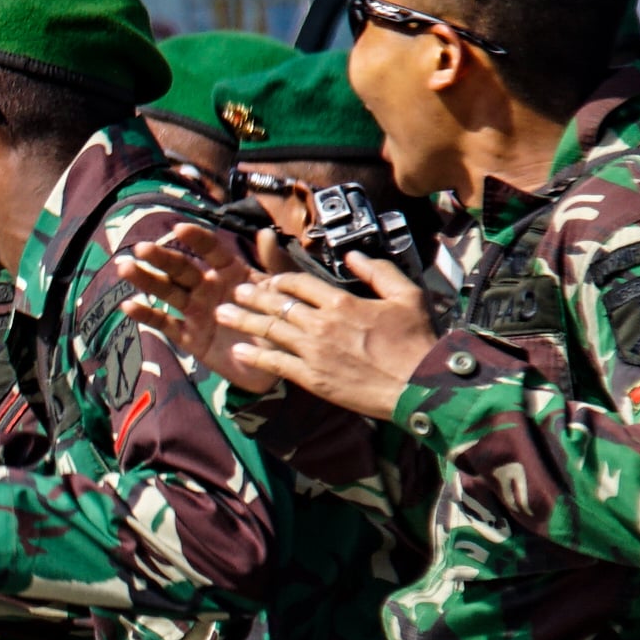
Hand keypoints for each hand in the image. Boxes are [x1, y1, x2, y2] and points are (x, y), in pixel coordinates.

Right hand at [122, 220, 277, 394]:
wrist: (276, 365)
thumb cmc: (282, 324)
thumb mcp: (282, 292)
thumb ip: (274, 264)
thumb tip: (265, 233)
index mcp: (231, 273)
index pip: (211, 251)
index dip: (196, 239)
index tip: (179, 229)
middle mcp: (209, 288)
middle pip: (182, 269)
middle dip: (161, 258)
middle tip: (141, 249)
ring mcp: (196, 312)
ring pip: (167, 291)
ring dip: (146, 280)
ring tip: (125, 268)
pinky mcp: (188, 337)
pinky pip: (165, 324)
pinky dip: (147, 315)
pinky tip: (129, 306)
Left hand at [212, 257, 438, 420]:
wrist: (417, 384)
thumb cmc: (415, 340)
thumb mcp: (406, 295)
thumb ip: (378, 272)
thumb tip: (353, 255)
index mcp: (342, 302)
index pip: (300, 283)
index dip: (281, 280)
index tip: (270, 280)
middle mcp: (321, 324)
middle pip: (278, 305)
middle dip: (252, 296)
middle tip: (234, 291)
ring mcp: (312, 352)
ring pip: (269, 331)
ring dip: (243, 320)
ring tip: (222, 313)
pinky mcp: (310, 377)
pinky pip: (274, 363)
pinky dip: (254, 356)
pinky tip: (238, 350)